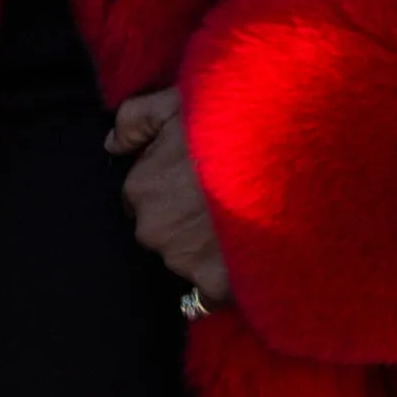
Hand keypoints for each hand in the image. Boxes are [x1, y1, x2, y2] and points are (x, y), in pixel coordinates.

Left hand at [108, 84, 228, 306]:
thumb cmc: (229, 124)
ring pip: (186, 259)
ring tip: (241, 222)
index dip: (169, 186)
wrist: (284, 156)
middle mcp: (152, 230)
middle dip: (184, 220)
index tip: (197, 179)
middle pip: (162, 231)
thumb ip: (135, 120)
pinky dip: (224, 281)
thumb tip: (111, 146)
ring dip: (206, 247)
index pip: (142, 197)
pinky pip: (211, 293)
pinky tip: (244, 258)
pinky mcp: (216, 284)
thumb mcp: (175, 102)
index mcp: (139, 188)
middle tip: (221, 200)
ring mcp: (183, 260)